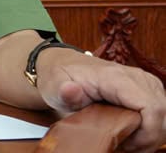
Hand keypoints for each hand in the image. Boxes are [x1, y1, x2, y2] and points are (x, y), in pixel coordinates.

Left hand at [36, 48, 165, 151]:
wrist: (62, 65)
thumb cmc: (59, 77)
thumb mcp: (54, 86)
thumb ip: (63, 90)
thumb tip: (70, 90)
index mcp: (116, 77)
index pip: (152, 107)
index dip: (148, 133)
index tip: (128, 144)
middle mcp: (135, 76)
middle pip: (163, 112)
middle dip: (150, 136)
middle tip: (127, 146)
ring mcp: (142, 81)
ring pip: (165, 113)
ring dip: (151, 132)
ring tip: (128, 140)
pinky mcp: (144, 88)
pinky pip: (160, 110)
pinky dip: (151, 125)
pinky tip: (132, 131)